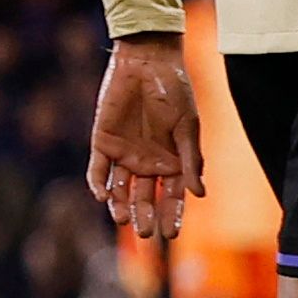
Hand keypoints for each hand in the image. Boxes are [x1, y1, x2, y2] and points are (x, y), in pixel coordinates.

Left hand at [87, 33, 204, 241]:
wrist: (147, 62)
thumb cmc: (174, 92)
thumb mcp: (187, 127)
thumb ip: (190, 160)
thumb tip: (200, 194)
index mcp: (171, 162)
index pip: (171, 197)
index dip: (171, 215)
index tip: (171, 235)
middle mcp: (147, 163)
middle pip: (144, 198)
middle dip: (144, 216)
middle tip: (145, 234)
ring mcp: (123, 153)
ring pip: (120, 189)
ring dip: (119, 205)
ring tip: (122, 220)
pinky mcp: (102, 142)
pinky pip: (98, 168)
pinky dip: (98, 183)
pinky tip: (103, 196)